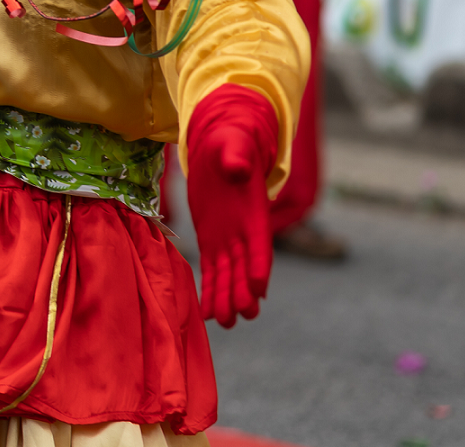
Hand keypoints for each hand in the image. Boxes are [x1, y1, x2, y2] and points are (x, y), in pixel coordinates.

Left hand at [186, 84, 278, 328]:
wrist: (220, 146)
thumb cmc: (231, 142)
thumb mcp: (233, 145)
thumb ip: (237, 158)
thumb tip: (239, 168)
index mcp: (253, 213)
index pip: (260, 243)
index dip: (260, 264)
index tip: (260, 288)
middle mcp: (244, 232)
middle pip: (245, 267)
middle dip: (244, 291)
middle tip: (242, 316)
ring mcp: (228, 238)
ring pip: (228, 275)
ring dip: (226, 297)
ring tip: (224, 323)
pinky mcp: (211, 240)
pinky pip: (211, 270)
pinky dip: (210, 289)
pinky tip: (204, 313)